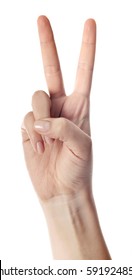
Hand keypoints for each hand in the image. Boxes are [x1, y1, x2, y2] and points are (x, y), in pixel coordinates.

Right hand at [21, 16, 95, 202]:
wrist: (61, 190)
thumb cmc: (78, 169)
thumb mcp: (82, 145)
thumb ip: (63, 126)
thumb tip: (38, 119)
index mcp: (80, 107)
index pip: (84, 71)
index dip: (86, 48)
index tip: (90, 22)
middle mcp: (61, 106)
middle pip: (52, 69)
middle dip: (48, 43)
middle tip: (42, 17)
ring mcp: (43, 116)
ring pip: (35, 97)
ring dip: (41, 118)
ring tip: (46, 141)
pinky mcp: (28, 127)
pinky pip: (24, 116)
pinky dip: (30, 131)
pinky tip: (38, 147)